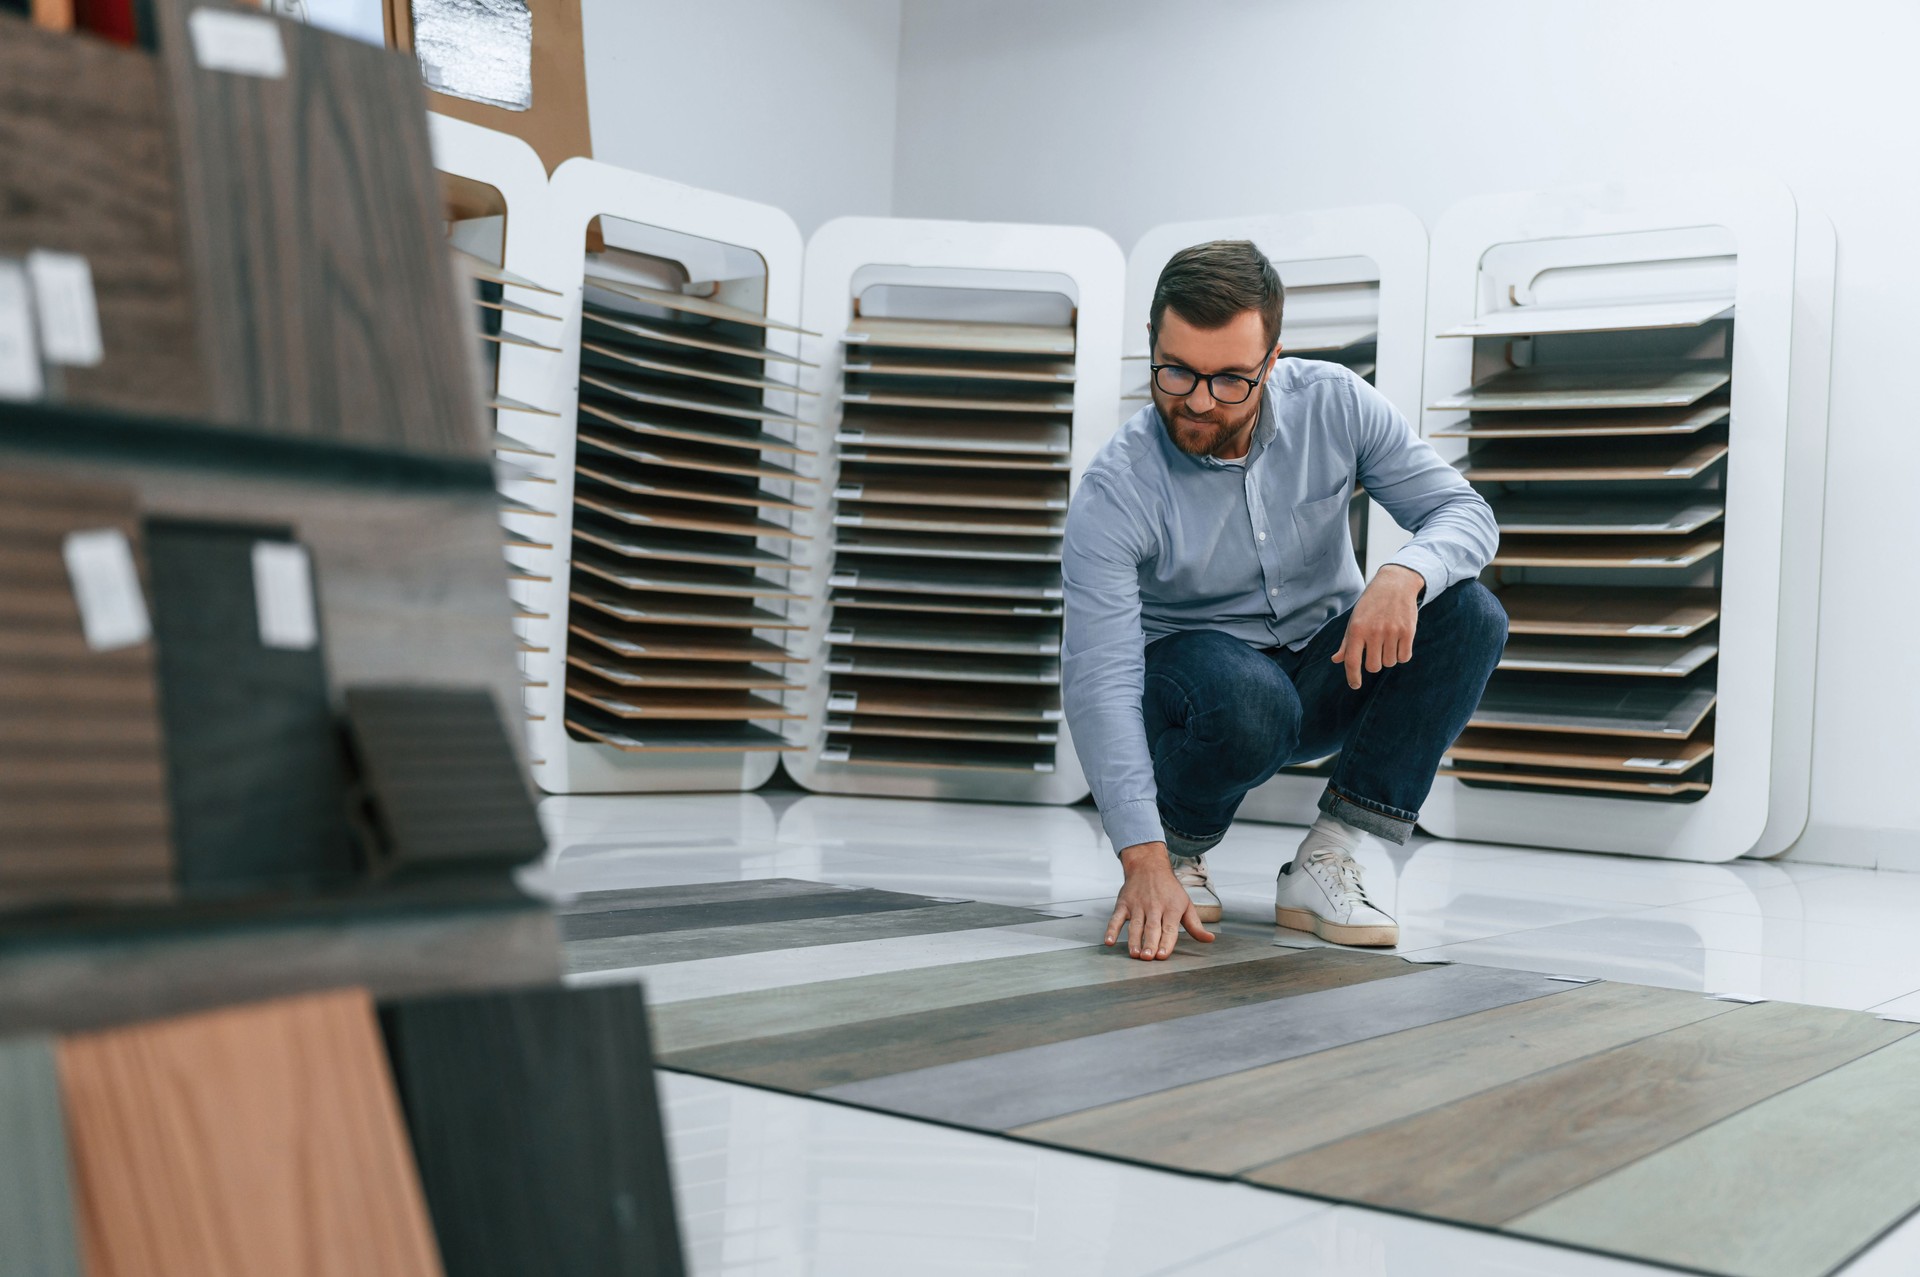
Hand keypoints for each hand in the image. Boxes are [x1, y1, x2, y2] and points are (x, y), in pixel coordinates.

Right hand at [1105, 841, 1215, 959]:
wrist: (1148, 866)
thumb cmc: (1169, 889)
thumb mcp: (1186, 904)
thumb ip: (1195, 925)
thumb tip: (1209, 939)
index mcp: (1171, 908)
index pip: (1169, 928)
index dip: (1166, 942)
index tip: (1163, 955)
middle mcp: (1154, 906)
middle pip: (1152, 928)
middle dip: (1150, 943)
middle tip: (1148, 958)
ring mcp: (1137, 905)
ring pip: (1135, 925)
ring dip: (1133, 940)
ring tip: (1134, 954)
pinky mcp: (1123, 904)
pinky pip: (1116, 918)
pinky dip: (1112, 929)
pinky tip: (1109, 941)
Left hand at [1331, 565, 1423, 689]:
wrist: (1395, 584)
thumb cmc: (1371, 604)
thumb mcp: (1355, 619)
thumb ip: (1347, 642)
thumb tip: (1336, 660)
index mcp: (1357, 629)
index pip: (1352, 661)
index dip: (1352, 677)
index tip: (1355, 685)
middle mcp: (1374, 632)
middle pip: (1373, 667)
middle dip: (1374, 663)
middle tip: (1376, 649)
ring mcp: (1392, 632)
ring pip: (1390, 663)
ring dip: (1388, 657)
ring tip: (1387, 641)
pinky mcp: (1408, 631)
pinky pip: (1405, 657)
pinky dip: (1401, 655)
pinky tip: (1399, 643)